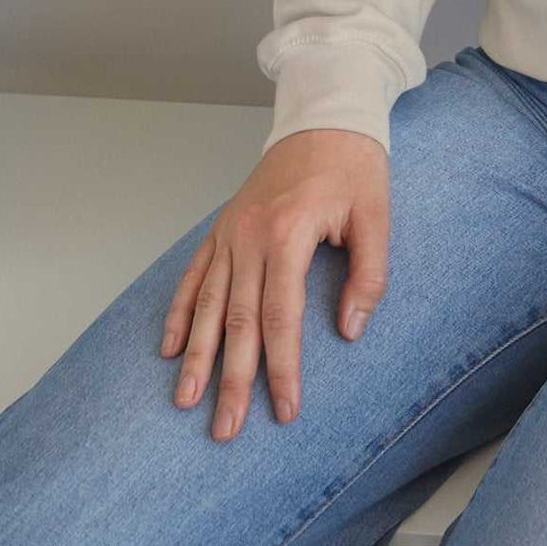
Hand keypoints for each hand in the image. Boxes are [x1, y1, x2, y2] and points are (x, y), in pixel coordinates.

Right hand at [162, 127, 388, 441]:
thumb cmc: (354, 166)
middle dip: (230, 378)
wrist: (325, 116)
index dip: (282, 367)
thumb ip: (369, 274)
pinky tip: (170, 347)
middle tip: (225, 429)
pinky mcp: (223, 226)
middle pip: (236, 320)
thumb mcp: (376, 215)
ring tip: (186, 401)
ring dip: (196, 355)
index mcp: (288, 234)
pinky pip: (194, 274)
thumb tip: (350, 330)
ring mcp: (231, 231)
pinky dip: (179, 312)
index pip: (280, 317)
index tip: (284, 409)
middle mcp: (250, 236)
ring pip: (207, 303)